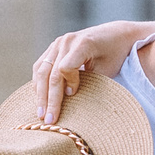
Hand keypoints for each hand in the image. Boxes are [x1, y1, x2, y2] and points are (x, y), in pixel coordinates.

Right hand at [30, 21, 151, 122]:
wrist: (116, 34)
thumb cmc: (115, 54)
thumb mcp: (108, 68)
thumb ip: (90, 82)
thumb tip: (71, 101)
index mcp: (83, 43)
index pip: (65, 67)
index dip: (68, 83)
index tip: (72, 94)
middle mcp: (66, 41)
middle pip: (50, 72)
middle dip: (49, 99)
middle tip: (49, 120)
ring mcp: (58, 43)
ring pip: (41, 70)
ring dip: (39, 94)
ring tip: (41, 113)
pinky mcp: (53, 48)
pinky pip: (40, 66)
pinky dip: (38, 83)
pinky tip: (40, 99)